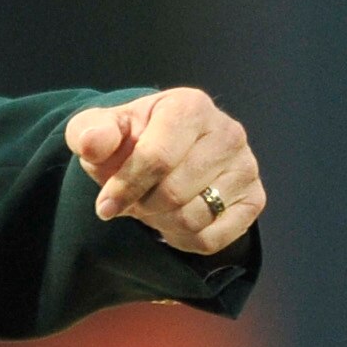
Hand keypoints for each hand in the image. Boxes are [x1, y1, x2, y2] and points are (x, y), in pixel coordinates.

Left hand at [63, 88, 264, 254]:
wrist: (161, 152)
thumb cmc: (129, 140)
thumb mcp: (101, 130)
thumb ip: (91, 134)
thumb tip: (92, 144)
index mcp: (190, 107)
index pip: (157, 158)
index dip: (125, 188)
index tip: (105, 206)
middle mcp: (228, 133)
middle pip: (175, 193)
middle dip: (142, 205)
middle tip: (133, 200)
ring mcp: (246, 166)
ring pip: (194, 218)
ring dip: (161, 222)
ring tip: (152, 206)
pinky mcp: (255, 199)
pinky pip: (213, 239)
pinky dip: (183, 239)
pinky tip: (173, 220)